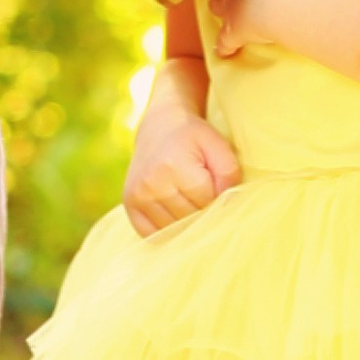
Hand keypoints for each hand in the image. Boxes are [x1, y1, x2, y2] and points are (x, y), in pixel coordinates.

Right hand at [123, 104, 240, 233]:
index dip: (218, 198)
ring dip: (186, 223)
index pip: (206, 202)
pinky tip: (174, 213)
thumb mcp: (217, 145)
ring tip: (189, 200)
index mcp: (173, 167)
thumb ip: (229, 173)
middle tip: (204, 193)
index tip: (217, 186)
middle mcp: (151, 184)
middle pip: (190, 218)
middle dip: (203, 211)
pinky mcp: (129, 204)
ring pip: (173, 229)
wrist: (159, 126)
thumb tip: (228, 204)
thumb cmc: (193, 137)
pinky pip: (152, 234)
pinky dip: (167, 230)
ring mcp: (137, 196)